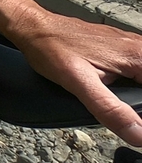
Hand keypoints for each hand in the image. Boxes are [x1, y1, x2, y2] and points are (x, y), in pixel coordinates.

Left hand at [10, 6, 141, 145]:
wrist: (32, 27)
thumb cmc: (51, 49)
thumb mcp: (79, 84)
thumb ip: (110, 110)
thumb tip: (140, 135)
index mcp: (137, 55)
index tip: (138, 124)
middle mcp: (139, 47)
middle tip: (133, 121)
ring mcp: (131, 46)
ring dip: (140, 98)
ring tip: (132, 113)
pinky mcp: (121, 48)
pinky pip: (140, 68)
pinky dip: (137, 85)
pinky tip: (129, 97)